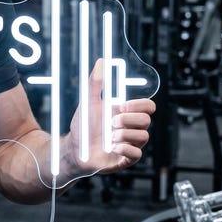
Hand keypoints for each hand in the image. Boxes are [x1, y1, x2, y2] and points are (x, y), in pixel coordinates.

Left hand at [67, 59, 155, 178]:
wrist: (73, 149)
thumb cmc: (82, 126)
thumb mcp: (88, 102)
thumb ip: (95, 82)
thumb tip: (101, 62)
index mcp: (126, 114)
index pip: (148, 106)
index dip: (138, 105)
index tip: (121, 106)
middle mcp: (130, 128)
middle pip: (147, 120)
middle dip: (127, 120)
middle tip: (110, 123)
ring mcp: (130, 143)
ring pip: (143, 136)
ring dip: (124, 134)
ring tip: (109, 136)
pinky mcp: (126, 159)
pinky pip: (137, 154)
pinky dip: (124, 148)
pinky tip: (112, 147)